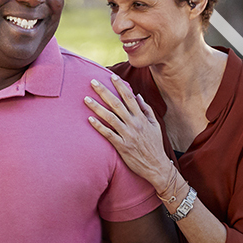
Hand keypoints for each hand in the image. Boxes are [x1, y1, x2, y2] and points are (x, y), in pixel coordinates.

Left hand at [85, 76, 175, 193]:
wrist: (156, 166)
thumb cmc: (154, 145)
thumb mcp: (155, 126)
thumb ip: (146, 110)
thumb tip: (138, 96)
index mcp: (142, 118)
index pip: (129, 98)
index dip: (120, 86)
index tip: (111, 76)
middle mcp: (134, 124)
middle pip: (117, 104)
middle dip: (104, 92)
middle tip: (93, 81)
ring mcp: (128, 135)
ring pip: (110, 117)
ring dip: (97, 107)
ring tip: (85, 98)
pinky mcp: (122, 146)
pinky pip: (108, 134)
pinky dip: (99, 126)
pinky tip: (89, 119)